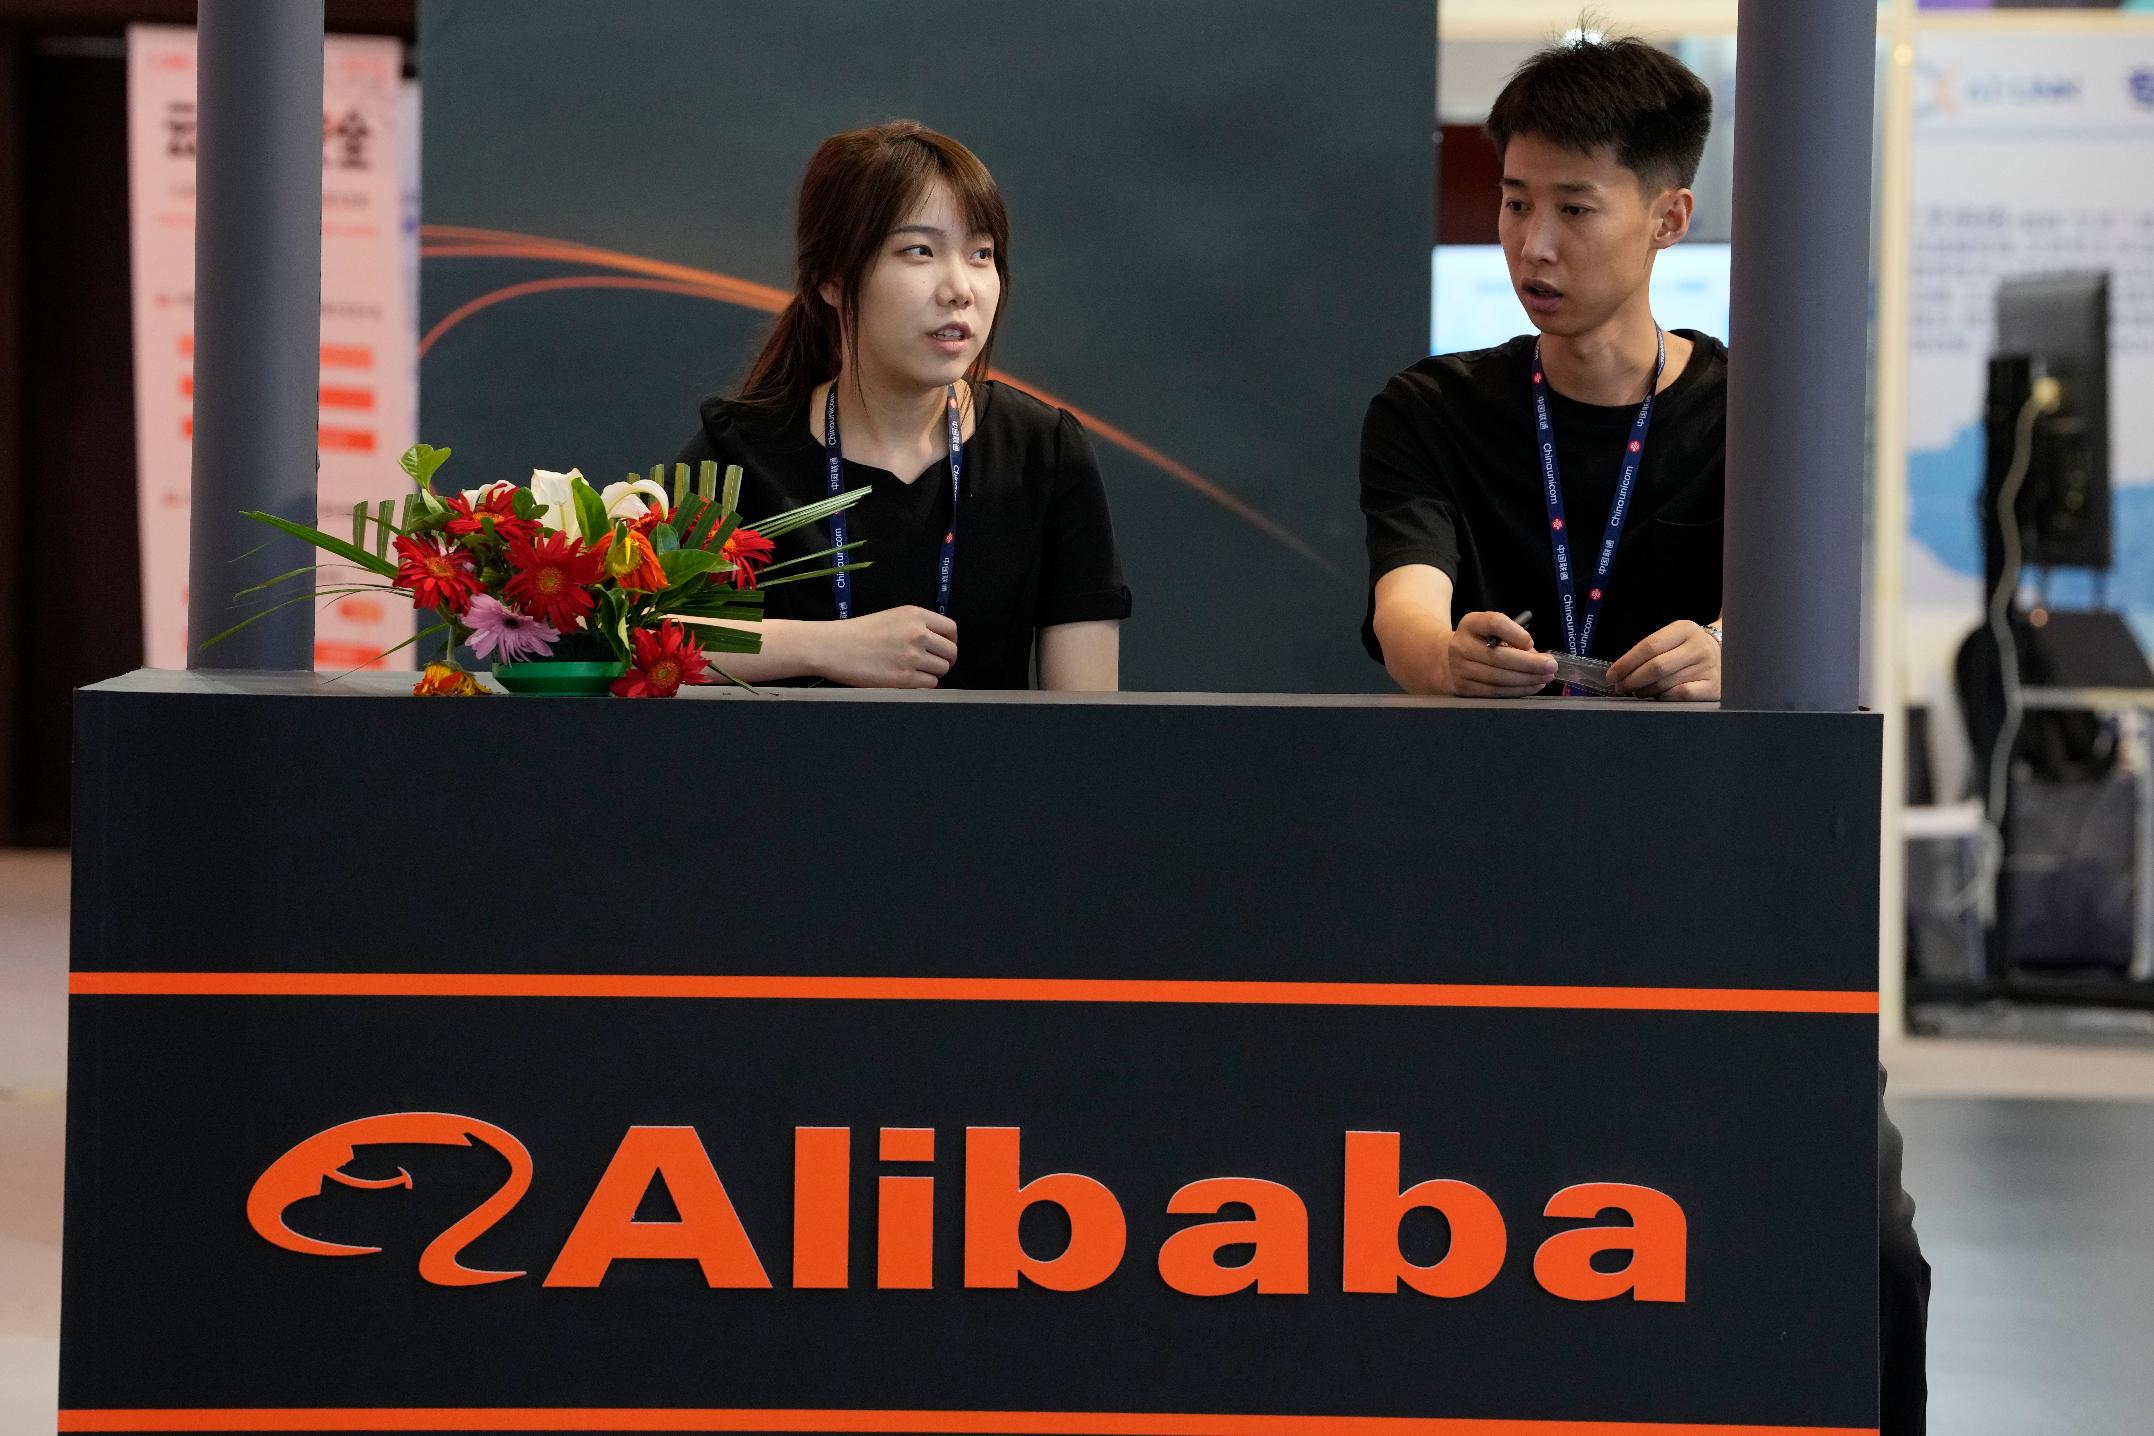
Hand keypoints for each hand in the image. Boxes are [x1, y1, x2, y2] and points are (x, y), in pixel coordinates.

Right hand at [814, 606, 957, 688]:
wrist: (832, 646)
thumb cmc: (857, 633)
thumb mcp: (891, 617)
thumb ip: (916, 626)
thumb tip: (939, 645)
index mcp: (915, 614)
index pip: (951, 629)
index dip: (950, 641)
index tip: (944, 648)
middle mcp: (918, 633)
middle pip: (951, 652)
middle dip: (945, 660)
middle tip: (932, 665)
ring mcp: (912, 656)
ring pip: (942, 669)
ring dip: (933, 673)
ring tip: (917, 672)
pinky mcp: (904, 678)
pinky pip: (930, 684)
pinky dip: (924, 685)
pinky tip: (911, 681)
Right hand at [1442, 611, 1557, 697]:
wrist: (1449, 661)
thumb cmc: (1481, 643)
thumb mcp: (1491, 631)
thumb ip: (1514, 638)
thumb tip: (1540, 659)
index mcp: (1471, 624)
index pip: (1494, 623)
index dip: (1516, 633)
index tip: (1531, 643)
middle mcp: (1461, 645)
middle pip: (1498, 656)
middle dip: (1530, 664)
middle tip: (1551, 666)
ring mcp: (1461, 669)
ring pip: (1499, 678)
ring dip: (1527, 679)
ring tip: (1546, 677)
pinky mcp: (1465, 688)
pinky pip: (1496, 692)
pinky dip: (1518, 690)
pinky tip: (1533, 686)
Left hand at [1609, 620, 1719, 700]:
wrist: (1727, 656)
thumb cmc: (1688, 649)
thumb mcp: (1673, 639)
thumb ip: (1650, 651)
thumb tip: (1620, 673)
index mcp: (1685, 629)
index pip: (1649, 646)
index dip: (1626, 662)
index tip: (1611, 675)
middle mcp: (1698, 646)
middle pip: (1656, 667)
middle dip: (1631, 680)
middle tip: (1620, 688)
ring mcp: (1708, 667)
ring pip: (1665, 683)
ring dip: (1644, 691)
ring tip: (1637, 692)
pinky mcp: (1713, 687)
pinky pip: (1680, 695)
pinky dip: (1664, 697)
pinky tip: (1658, 696)